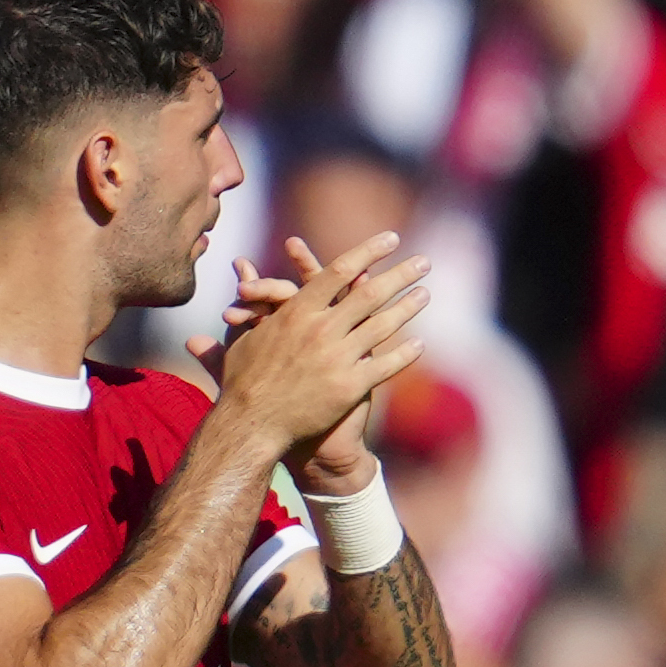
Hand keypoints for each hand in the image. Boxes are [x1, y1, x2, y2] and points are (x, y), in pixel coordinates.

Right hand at [194, 229, 431, 465]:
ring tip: (425, 293)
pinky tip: (420, 344)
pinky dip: (404, 354)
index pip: (339, 271)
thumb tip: (240, 267)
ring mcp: (337, 359)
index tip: (391, 239)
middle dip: (400, 274)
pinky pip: (384, 366)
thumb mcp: (245, 335)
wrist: (251, 426)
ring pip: (382, 326)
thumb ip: (254, 300)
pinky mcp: (348, 388)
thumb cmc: (242, 381)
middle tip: (423, 262)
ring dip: (408, 308)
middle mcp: (320, 330)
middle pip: (369, 294)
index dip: (368, 252)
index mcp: (297, 312)